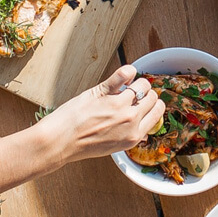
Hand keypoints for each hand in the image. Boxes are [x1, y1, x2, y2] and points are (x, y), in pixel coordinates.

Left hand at [36, 65, 165, 162]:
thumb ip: (129, 134)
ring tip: (127, 84)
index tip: (146, 101)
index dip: (153, 104)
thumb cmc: (82, 145)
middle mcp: (130, 120)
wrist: (60, 140)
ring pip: (142, 84)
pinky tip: (125, 73)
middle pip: (152, 97)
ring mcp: (118, 105)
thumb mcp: (113, 146)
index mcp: (134, 135)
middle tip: (135, 93)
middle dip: (146, 93)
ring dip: (137, 82)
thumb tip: (141, 127)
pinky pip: (124, 74)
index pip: (158, 112)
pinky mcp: (103, 92)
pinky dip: (127, 70)